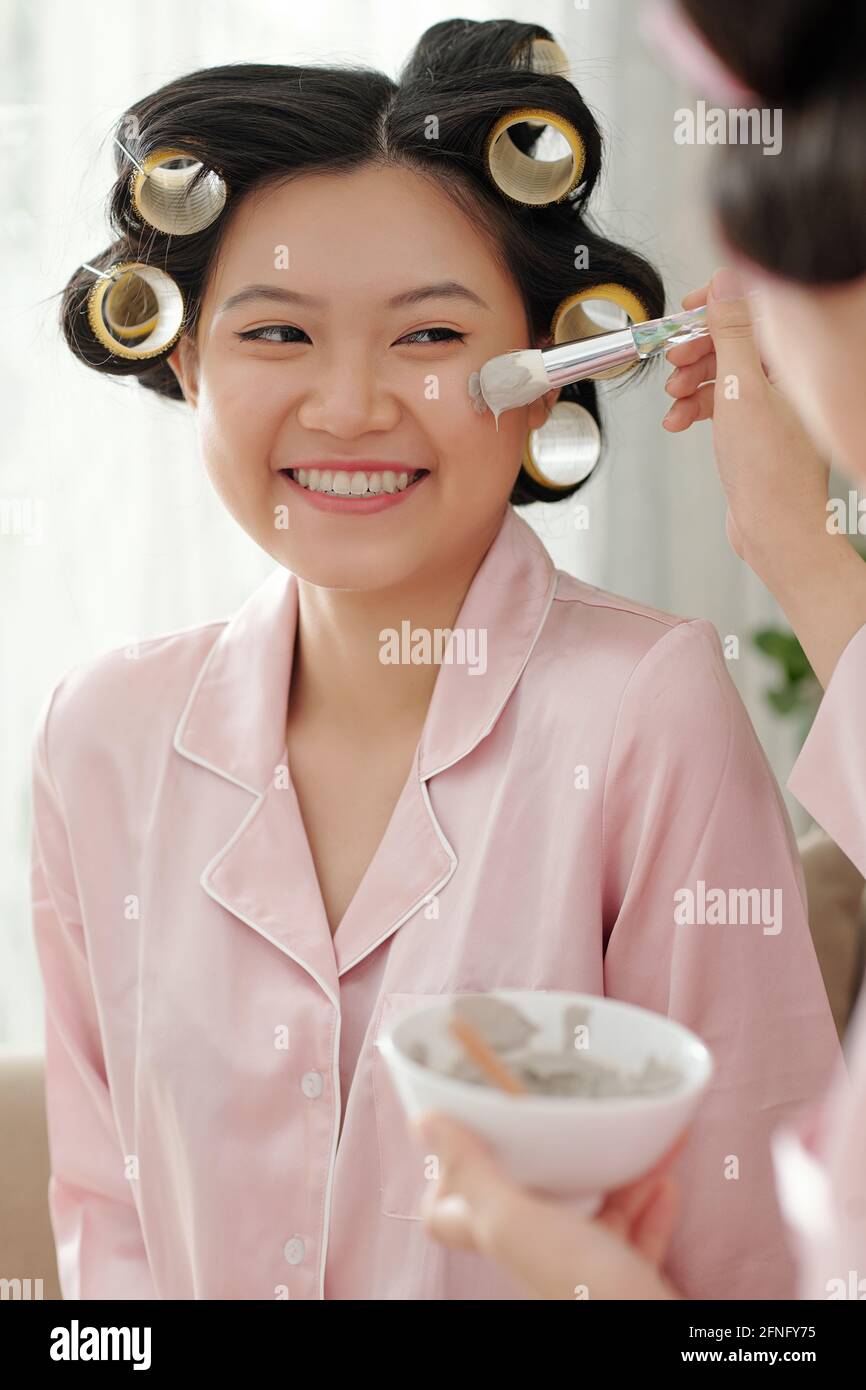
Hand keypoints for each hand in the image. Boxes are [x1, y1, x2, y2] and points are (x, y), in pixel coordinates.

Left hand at [410, 1110, 686, 1299]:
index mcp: (503, 1238)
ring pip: (591, 1211)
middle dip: (558, 1157)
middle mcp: (537, 1254)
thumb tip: (425, 1123)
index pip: (451, 1214)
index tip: (470, 1130)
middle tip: (568, 1121)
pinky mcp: (627, 1279)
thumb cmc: (587, 1291)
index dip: (453, 1172)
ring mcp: (582, 1268)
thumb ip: (474, 1174)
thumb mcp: (518, 1222)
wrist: (667, 1342)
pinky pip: (635, 1235)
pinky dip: (650, 1205)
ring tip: (631, 1145)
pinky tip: (663, 1181)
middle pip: (533, 1199)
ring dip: (615, 1176)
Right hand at [662, 266, 865, 688]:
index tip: (686, 312)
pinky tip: (678, 423)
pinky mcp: (756, 429)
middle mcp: (787, 378)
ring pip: (722, 374)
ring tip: (673, 398)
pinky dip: (696, 410)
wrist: (776, 529)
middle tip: (672, 361)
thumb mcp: (741, 388)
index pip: (754, 309)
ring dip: (691, 383)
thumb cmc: (769, 470)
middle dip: (697, 350)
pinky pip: (721, 405)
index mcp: (794, 360)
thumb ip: (733, 331)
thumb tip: (727, 281)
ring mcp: (772, 404)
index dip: (716, 305)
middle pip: (734, 341)